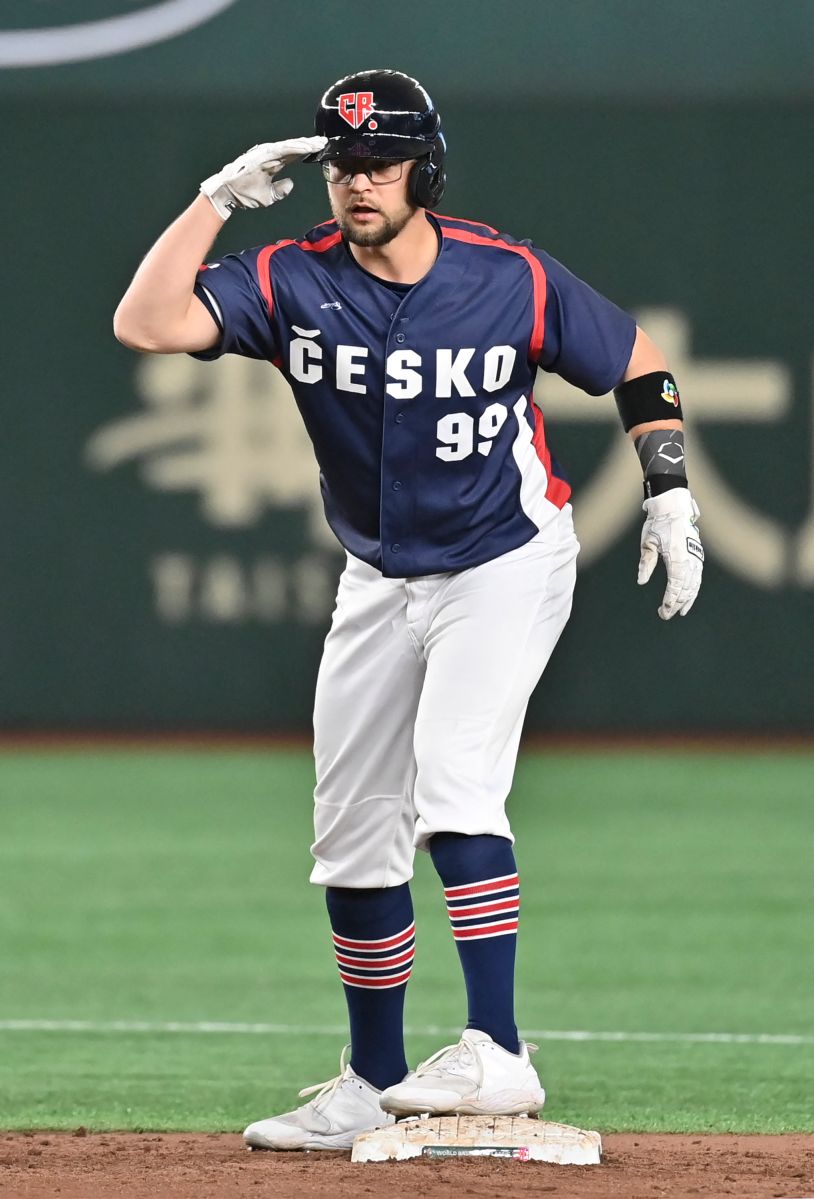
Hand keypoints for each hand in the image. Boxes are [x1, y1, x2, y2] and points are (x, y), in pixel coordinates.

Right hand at [200, 136, 326, 219]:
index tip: (320, 151)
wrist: (227, 195)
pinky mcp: (261, 155)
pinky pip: (281, 150)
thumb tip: (291, 184)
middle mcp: (270, 156)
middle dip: (309, 145)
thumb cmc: (244, 194)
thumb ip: (280, 190)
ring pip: (289, 146)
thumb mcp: (268, 196)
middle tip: (324, 142)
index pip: (294, 155)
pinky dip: (293, 148)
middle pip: (294, 148)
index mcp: (272, 163)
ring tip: (318, 143)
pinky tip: (305, 147)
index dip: (307, 152)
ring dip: (304, 144)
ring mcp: (265, 154)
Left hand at [638, 488, 703, 619]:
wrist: (675, 506)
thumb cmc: (658, 523)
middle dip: (677, 603)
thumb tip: (641, 581)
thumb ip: (646, 563)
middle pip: (686, 588)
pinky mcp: (698, 554)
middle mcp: (690, 558)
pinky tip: (689, 596)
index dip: (670, 601)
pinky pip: (698, 576)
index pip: (675, 585)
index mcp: (677, 556)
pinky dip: (694, 588)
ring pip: (695, 584)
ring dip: (688, 599)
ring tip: (681, 611)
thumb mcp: (647, 542)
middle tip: (666, 615)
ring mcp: (696, 556)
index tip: (664, 612)